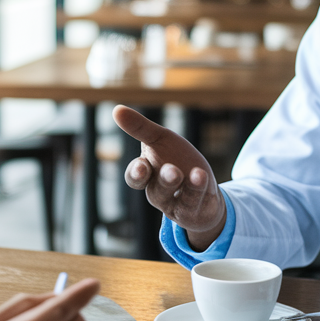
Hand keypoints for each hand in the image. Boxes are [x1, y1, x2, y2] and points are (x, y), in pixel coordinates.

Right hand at [113, 105, 224, 249]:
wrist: (203, 186)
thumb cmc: (177, 159)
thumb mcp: (161, 139)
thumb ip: (140, 128)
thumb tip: (116, 109)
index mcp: (147, 175)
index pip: (135, 178)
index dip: (137, 173)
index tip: (142, 165)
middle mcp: (158, 193)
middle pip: (155, 191)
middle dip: (164, 181)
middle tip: (172, 171)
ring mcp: (176, 205)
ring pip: (174, 199)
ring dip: (182, 186)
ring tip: (188, 173)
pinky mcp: (193, 211)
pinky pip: (193, 202)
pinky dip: (197, 188)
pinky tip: (200, 174)